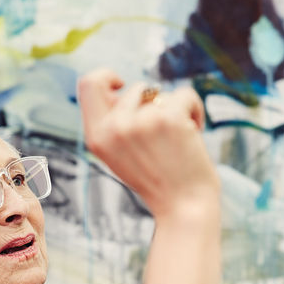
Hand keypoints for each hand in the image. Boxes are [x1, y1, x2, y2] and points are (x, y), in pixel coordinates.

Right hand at [77, 68, 219, 220]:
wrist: (184, 208)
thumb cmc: (157, 181)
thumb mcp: (120, 154)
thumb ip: (113, 122)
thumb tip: (117, 87)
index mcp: (96, 137)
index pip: (88, 84)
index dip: (106, 76)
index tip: (123, 84)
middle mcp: (114, 128)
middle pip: (135, 88)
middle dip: (154, 104)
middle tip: (164, 132)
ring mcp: (141, 121)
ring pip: (161, 93)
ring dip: (175, 111)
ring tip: (179, 139)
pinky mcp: (169, 117)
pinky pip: (186, 94)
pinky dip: (195, 110)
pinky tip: (194, 132)